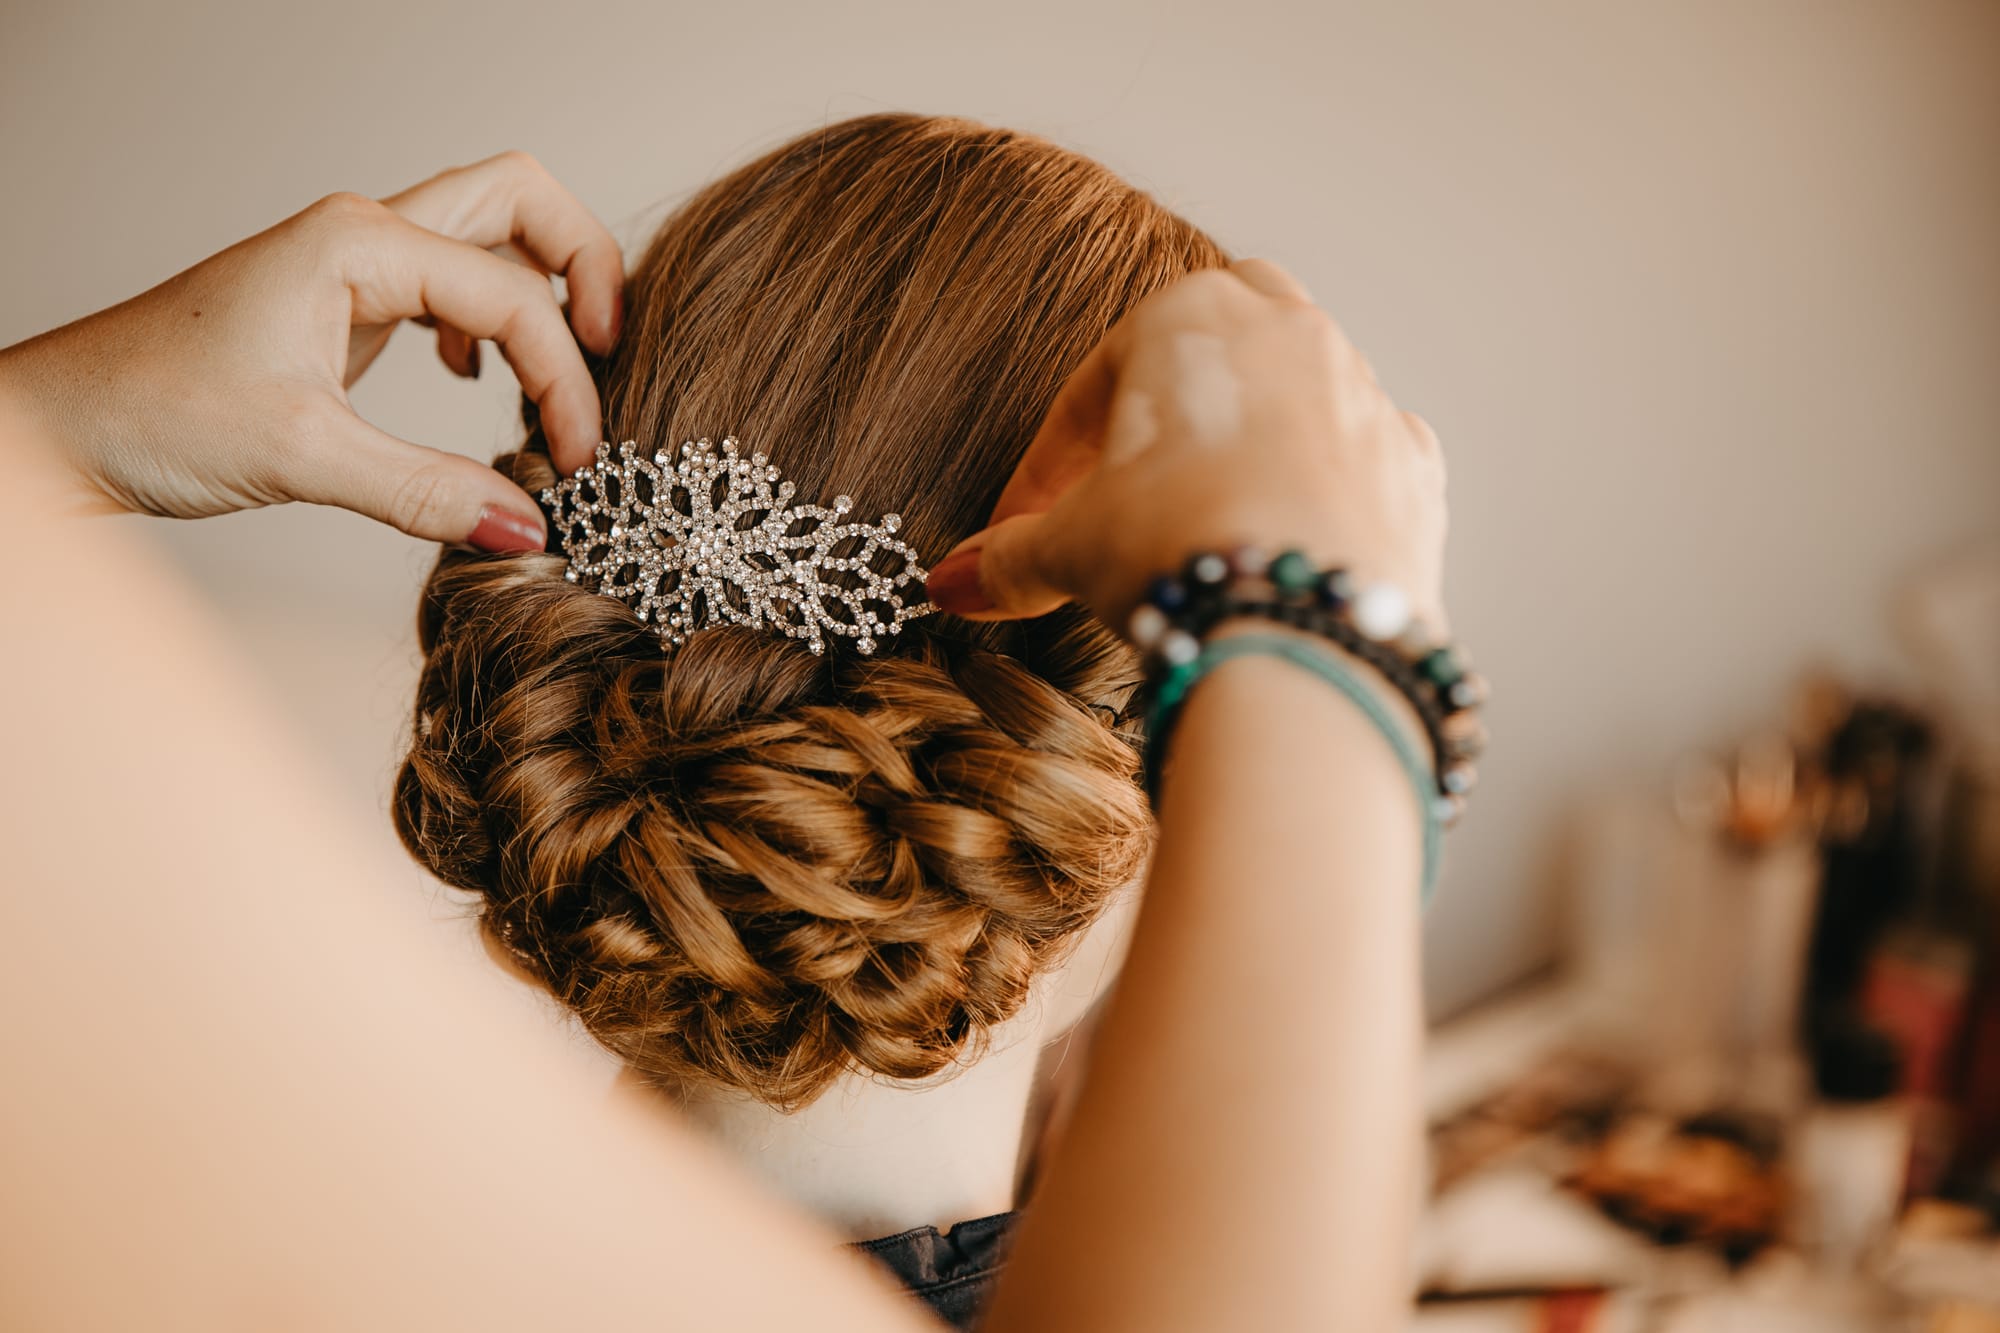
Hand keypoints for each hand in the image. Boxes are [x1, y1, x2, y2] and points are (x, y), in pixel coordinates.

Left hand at [0, 152, 621, 549]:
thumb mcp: (301, 457)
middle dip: (587, 266)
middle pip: (521, 200)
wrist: (63, 424)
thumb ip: (425, 492)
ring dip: (544, 289)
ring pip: (490, 233)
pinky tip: (479, 386)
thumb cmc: (153, 414)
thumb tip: (530, 527)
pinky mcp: (345, 302)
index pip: (512, 297)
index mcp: (357, 245)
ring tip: (564, 374)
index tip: (573, 464)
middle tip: (610, 352)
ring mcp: (354, 262)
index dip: (562, 382)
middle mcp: (363, 234)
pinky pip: (452, 281)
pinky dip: (493, 322)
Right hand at [925, 259, 1446, 634]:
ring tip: (1206, 513)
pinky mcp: (1413, 464)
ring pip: (1301, 384)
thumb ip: (1009, 559)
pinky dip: (1322, 482)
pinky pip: (1361, 452)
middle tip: (1127, 479)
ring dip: (1252, 433)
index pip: (1097, 379)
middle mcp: (1289, 333)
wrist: (1301, 625)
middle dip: (1174, 392)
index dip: (1051, 458)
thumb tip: (950, 585)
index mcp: (1188, 314)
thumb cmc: (1174, 548)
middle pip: (1221, 330)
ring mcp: (1362, 392)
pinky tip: (1287, 538)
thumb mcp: (1068, 551)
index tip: (1027, 522)